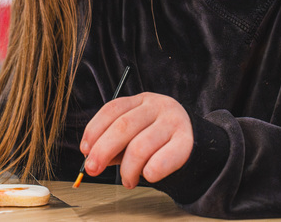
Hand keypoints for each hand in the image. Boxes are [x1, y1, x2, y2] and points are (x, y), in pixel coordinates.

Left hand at [79, 92, 193, 187]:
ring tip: (128, 180)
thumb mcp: (135, 133)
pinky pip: (160, 161)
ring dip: (127, 170)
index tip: (85, 150)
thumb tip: (92, 157)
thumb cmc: (157, 139)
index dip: (94, 130)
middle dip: (102, 151)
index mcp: (141, 100)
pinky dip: (148, 172)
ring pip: (139, 147)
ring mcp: (173, 122)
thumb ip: (115, 143)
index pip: (112, 109)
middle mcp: (158, 106)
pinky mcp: (186, 142)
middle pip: (123, 126)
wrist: (195, 141)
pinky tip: (148, 176)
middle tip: (92, 169)